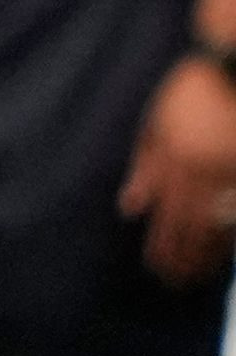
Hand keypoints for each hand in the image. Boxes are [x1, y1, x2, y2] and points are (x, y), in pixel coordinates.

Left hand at [123, 57, 235, 284]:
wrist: (232, 73)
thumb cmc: (189, 93)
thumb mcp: (156, 123)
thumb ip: (144, 166)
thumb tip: (130, 208)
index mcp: (172, 160)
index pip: (162, 214)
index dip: (160, 245)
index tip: (155, 267)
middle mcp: (200, 174)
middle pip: (188, 227)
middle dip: (180, 259)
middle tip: (173, 283)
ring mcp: (229, 176)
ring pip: (216, 226)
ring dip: (204, 256)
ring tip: (195, 278)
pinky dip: (229, 238)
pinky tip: (223, 254)